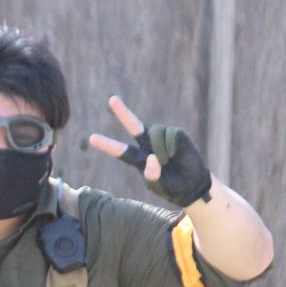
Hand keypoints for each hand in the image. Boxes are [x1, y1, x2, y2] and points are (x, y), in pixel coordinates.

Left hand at [87, 95, 212, 206]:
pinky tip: (177, 154)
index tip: (92, 139)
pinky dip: (172, 145)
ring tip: (168, 160)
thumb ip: (152, 175)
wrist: (193, 184)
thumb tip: (152, 157)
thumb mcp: (160, 186)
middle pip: (134, 126)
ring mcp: (162, 138)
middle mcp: (149, 145)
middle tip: (112, 100)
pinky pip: (171, 134)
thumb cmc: (173, 187)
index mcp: (139, 160)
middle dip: (123, 113)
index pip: (121, 151)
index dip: (107, 145)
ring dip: (160, 147)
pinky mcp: (177, 134)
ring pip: (155, 132)